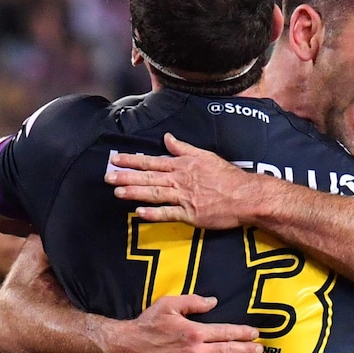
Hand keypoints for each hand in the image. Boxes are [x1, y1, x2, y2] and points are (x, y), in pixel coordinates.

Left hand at [104, 132, 258, 228]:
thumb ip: (184, 148)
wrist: (245, 196)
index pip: (152, 162)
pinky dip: (154, 213)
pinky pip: (169, 214)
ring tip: (117, 192)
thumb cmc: (227, 176)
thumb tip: (168, 138)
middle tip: (107, 177)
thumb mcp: (205, 156)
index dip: (132, 161)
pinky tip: (139, 213)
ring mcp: (184, 198)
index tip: (115, 160)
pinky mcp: (191, 215)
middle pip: (149, 178)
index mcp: (183, 166)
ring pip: (155, 194)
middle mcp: (180, 180)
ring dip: (135, 193)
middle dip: (126, 177)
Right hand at [114, 294, 262, 352]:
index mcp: (195, 332)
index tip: (255, 333)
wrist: (129, 349)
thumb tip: (214, 302)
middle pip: (228, 351)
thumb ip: (194, 302)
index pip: (226, 333)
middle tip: (260, 349)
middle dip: (247, 350)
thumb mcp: (169, 304)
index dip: (243, 333)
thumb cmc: (148, 324)